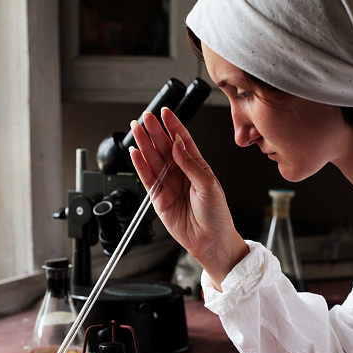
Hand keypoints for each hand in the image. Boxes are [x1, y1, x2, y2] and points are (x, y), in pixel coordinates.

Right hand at [130, 108, 248, 286]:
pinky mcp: (159, 198)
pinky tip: (135, 152)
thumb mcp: (208, 185)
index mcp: (197, 167)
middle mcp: (181, 173)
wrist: (211, 240)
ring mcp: (169, 184)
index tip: (165, 112)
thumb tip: (177, 145)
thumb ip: (191, 165)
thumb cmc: (217, 215)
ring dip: (144, 144)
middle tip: (146, 117)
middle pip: (164, 147)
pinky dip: (140, 165)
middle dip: (154, 131)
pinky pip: (147, 178)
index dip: (173, 126)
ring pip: (153, 160)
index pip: (182, 141)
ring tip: (136, 129)